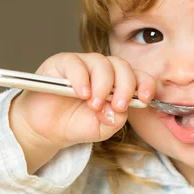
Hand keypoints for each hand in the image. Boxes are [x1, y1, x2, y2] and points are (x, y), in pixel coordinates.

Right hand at [8, 52, 155, 172]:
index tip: (145, 98)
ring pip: (101, 63)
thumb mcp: (104, 127)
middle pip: (122, 66)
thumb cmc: (77, 124)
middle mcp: (103, 70)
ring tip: (94, 105)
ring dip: (102, 85)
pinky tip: (82, 94)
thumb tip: (118, 109)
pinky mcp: (61, 63)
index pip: (138, 75)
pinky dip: (81, 78)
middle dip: (125, 86)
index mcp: (118, 82)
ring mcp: (83, 64)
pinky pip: (75, 63)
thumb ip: (116, 119)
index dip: (145, 84)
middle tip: (117, 106)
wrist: (47, 130)